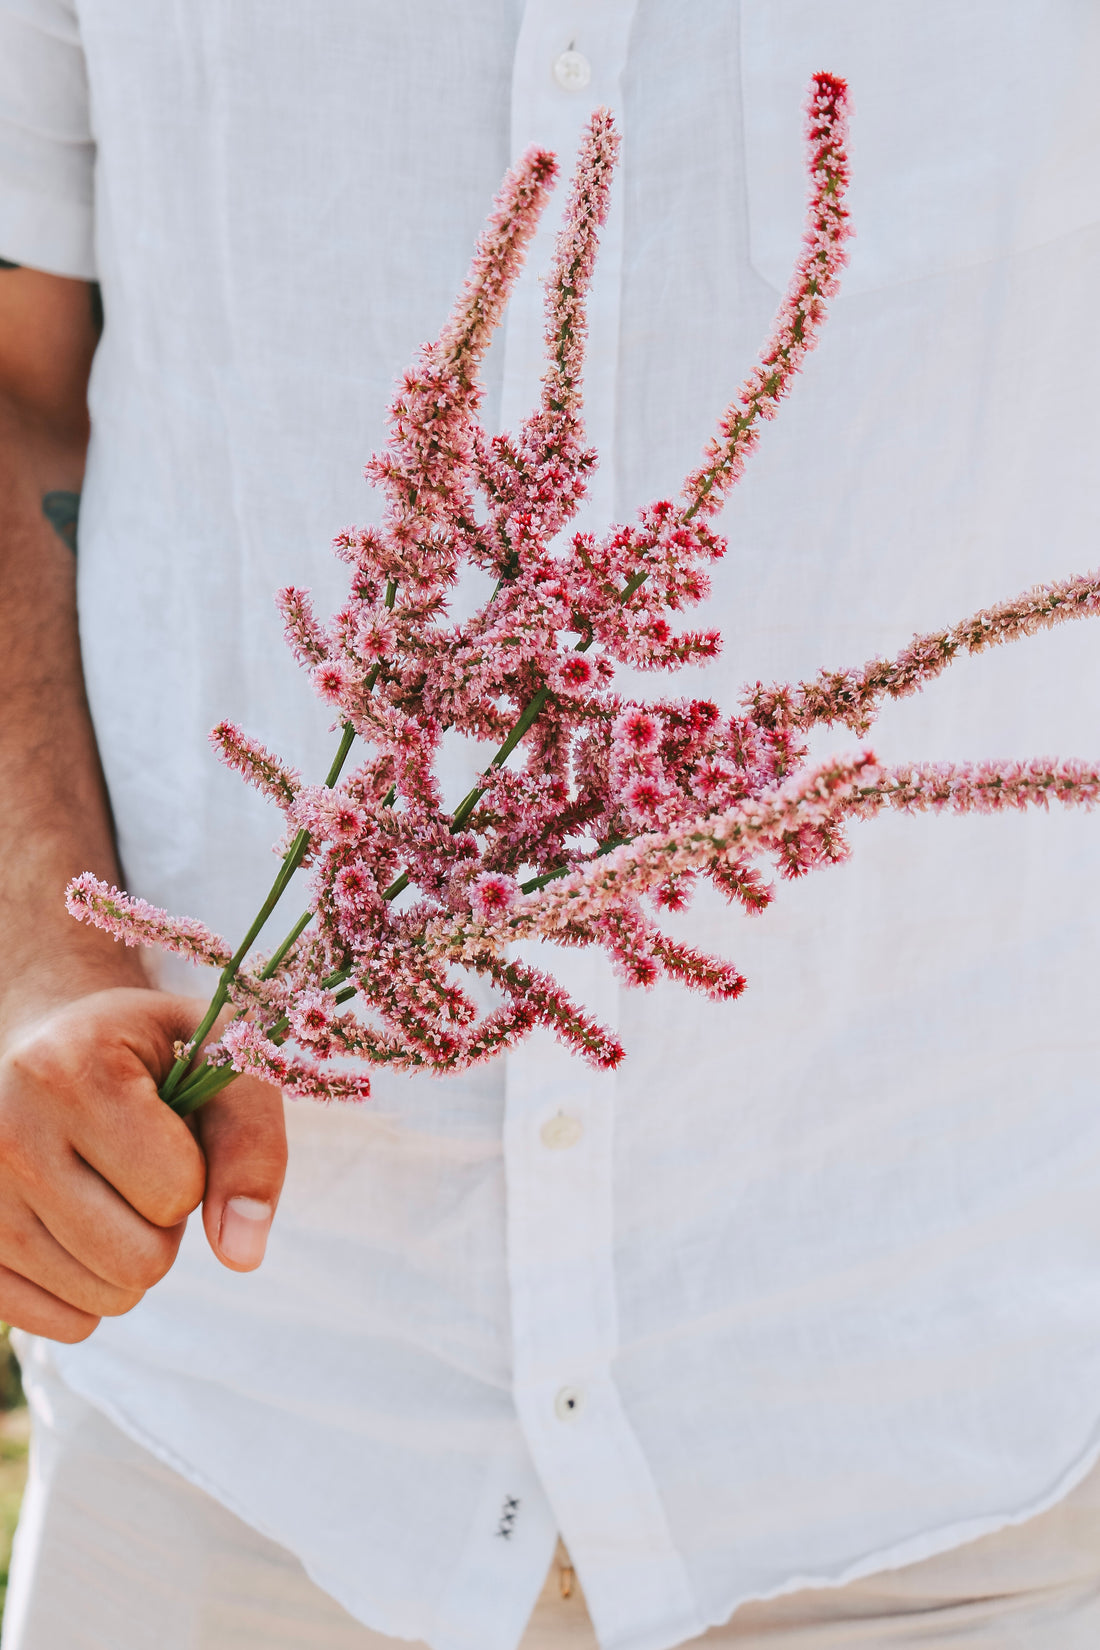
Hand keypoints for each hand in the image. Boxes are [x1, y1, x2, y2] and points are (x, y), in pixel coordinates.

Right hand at [0, 987, 286, 1341]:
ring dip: (131, 1256)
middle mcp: (6, 1137)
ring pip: (102, 1300)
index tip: (166, 1128)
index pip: (176, 1190)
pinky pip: (62, 1325)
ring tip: (105, 1189)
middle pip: (141, 1261)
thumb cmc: (148, 1053)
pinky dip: (91, 1293)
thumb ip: (251, 1144)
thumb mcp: (218, 1060)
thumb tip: (241, 1255)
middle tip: (140, 1167)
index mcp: (69, 1072)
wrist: (43, 1046)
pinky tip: (78, 1230)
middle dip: (167, 1223)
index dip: (196, 1170)